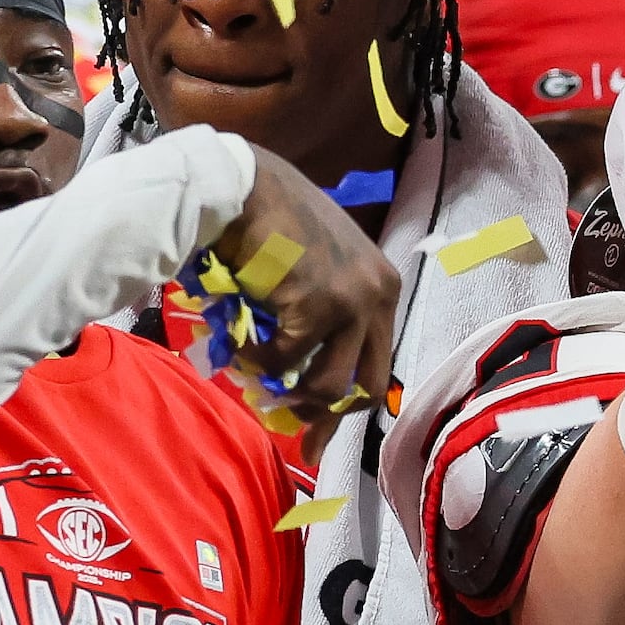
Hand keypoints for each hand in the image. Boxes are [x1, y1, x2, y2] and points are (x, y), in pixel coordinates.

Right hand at [212, 149, 401, 415]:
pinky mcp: (317, 307)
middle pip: (367, 387)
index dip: (347, 407)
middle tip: (290, 420)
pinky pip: (282, 362)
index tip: (315, 436)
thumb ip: (326, 319)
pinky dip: (255, 361)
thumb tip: (305, 382)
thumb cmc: (275, 226)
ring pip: (326, 387)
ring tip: (255, 368)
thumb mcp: (320, 273)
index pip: (378, 364)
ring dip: (286, 390)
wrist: (247, 188)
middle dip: (327, 416)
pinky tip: (240, 341)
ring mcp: (352, 303)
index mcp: (383, 289)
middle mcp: (378, 297)